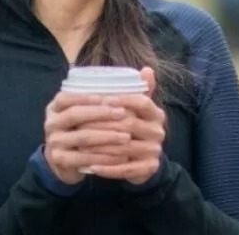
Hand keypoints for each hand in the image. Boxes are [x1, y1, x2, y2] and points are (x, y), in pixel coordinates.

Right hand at [43, 92, 132, 184]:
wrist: (68, 161)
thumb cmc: (87, 127)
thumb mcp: (95, 109)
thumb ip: (119, 92)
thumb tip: (148, 70)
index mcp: (57, 105)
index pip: (68, 97)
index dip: (90, 97)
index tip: (114, 99)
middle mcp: (51, 122)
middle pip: (74, 114)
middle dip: (101, 114)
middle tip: (124, 115)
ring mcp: (54, 142)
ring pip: (82, 137)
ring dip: (107, 136)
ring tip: (127, 137)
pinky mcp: (60, 160)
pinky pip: (83, 158)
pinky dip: (104, 157)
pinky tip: (120, 157)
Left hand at [83, 67, 166, 184]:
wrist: (142, 162)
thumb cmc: (133, 130)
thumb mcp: (136, 110)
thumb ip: (138, 91)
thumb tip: (146, 69)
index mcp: (156, 114)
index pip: (142, 102)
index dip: (122, 100)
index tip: (101, 100)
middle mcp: (159, 132)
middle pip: (129, 124)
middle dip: (102, 124)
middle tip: (80, 124)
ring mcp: (155, 151)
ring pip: (124, 148)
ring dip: (100, 147)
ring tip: (80, 145)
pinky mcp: (148, 168)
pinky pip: (125, 169)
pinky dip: (107, 169)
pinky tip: (91, 167)